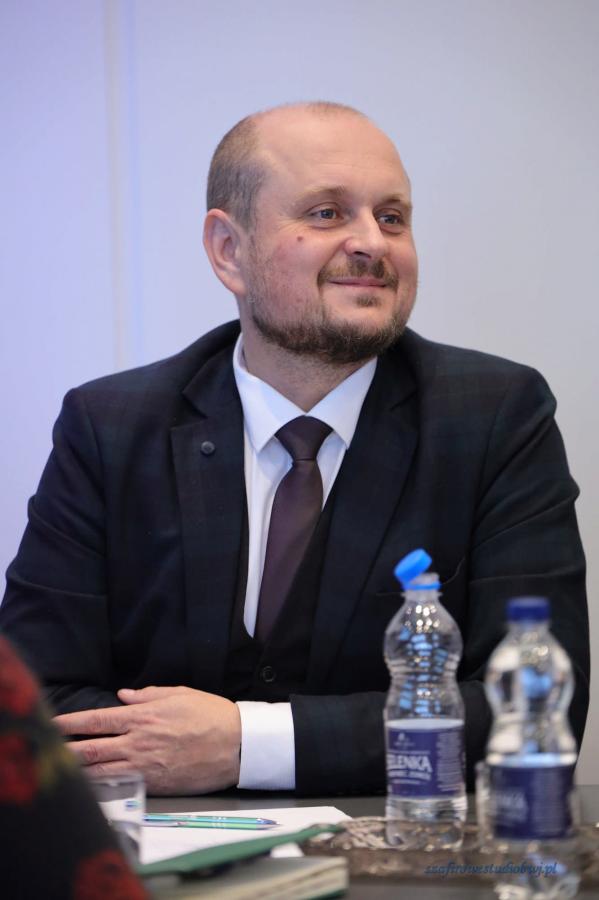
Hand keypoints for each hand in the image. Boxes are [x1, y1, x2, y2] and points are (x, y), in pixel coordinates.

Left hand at [53, 686, 240, 794]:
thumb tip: (123, 696)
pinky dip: (103, 786)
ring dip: (79, 771)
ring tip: (63, 769)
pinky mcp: (155, 785)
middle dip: (66, 749)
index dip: (72, 722)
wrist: (237, 745)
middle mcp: (139, 742)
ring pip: (102, 771)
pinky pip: (122, 786)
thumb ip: (148, 694)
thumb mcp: (180, 694)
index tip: (54, 722)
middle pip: (92, 748)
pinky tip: (91, 786)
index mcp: (144, 716)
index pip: (98, 719)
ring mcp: (146, 766)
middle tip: (48, 749)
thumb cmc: (211, 714)